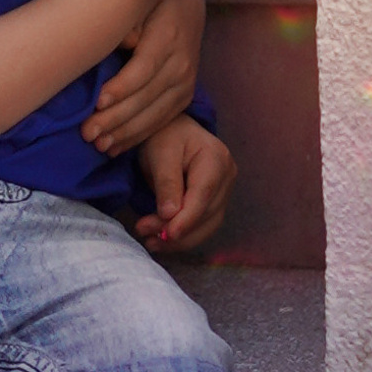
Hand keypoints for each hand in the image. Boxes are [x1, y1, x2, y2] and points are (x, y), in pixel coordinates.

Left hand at [83, 0, 202, 156]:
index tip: (98, 102)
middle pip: (147, 97)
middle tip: (88, 133)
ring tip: (99, 146)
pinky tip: (116, 147)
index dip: (122, 88)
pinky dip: (138, 136)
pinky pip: (162, 121)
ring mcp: (186, 82)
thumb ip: (129, 19)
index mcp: (168, 37)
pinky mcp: (184, 95)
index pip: (144, 68)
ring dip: (126, 133)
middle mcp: (181, 63)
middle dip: (116, 119)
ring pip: (155, 115)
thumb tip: (121, 39)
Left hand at [134, 116, 234, 252]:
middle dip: (176, 229)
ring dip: (180, 239)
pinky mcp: (215, 202)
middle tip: (144, 233)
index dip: (187, 218)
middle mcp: (227, 175)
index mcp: (216, 157)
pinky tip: (162, 240)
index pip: (204, 194)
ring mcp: (224, 190)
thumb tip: (169, 215)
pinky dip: (183, 236)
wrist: (171, 130)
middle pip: (206, 213)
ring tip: (150, 241)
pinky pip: (203, 225)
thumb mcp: (160, 153)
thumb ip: (166, 182)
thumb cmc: (164, 135)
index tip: (169, 234)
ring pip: (207, 224)